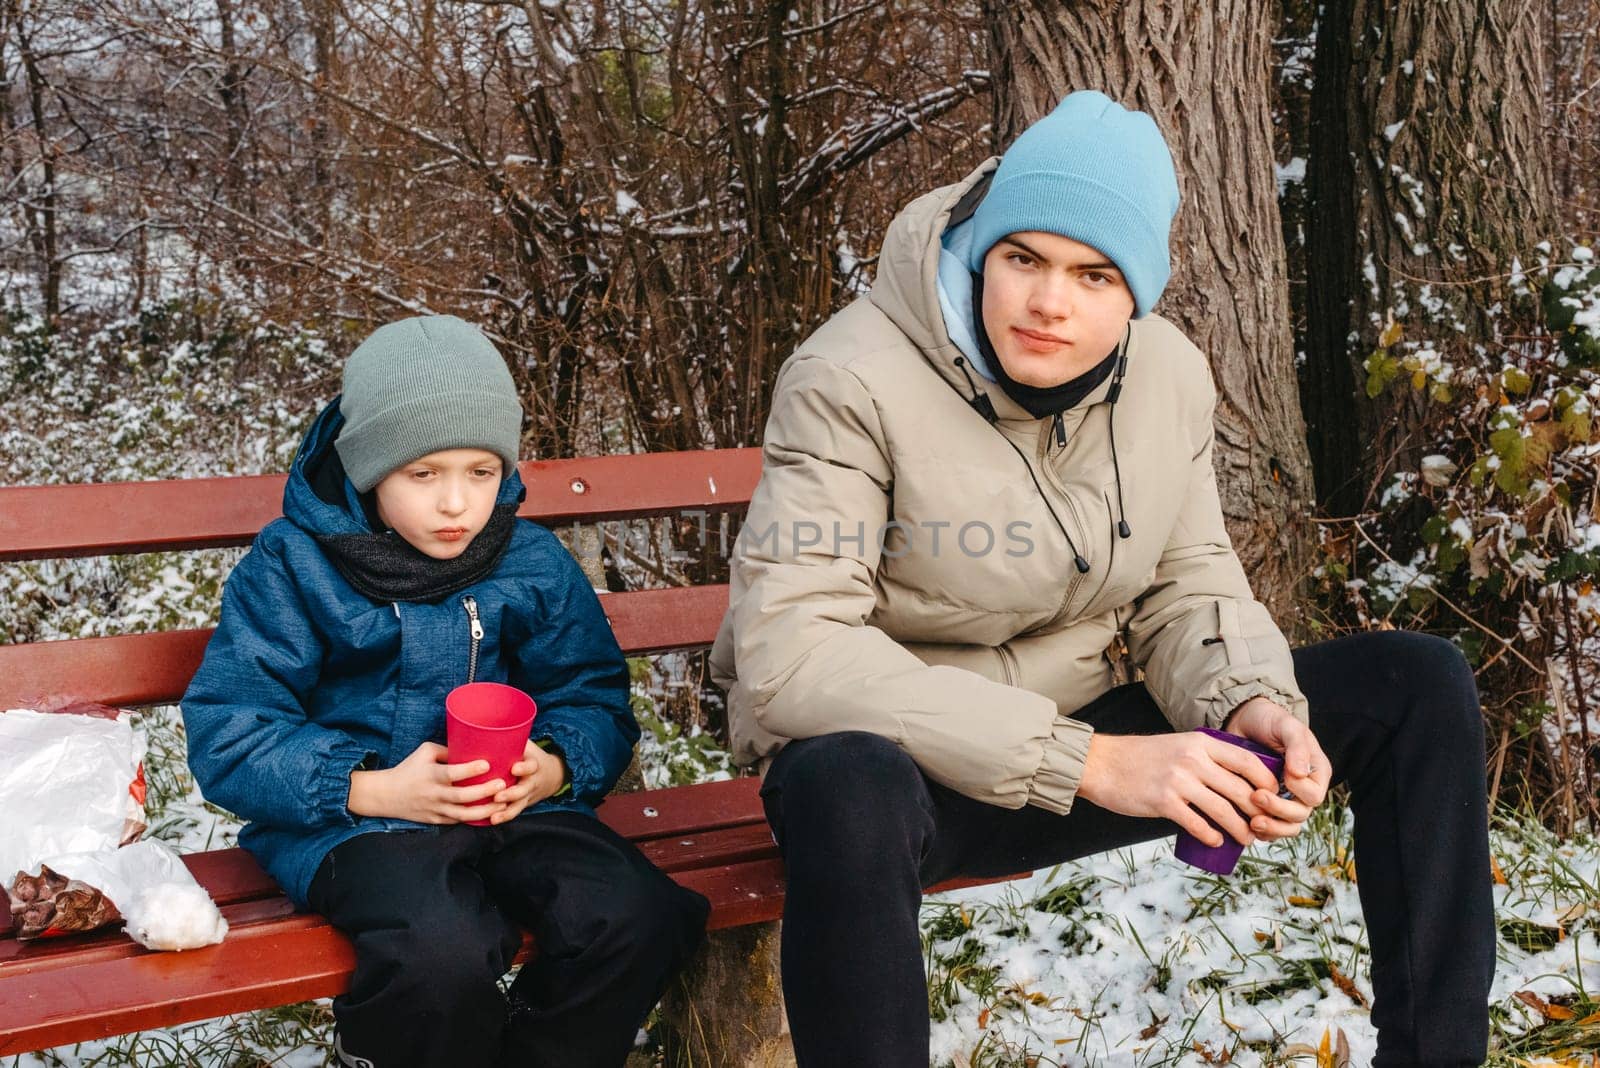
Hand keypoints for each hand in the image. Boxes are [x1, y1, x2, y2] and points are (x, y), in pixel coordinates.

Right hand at [347, 741, 508, 823]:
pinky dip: (475, 820)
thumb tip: (473, 746)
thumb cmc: (409, 768)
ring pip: (463, 815)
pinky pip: (458, 821)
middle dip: (484, 792)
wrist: (387, 795)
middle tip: (502, 784)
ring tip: (503, 804)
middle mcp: (434, 794)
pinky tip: (492, 814)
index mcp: (431, 775)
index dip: (470, 769)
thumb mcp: (424, 752)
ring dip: (485, 811)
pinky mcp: (437, 820)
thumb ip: (448, 750)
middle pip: (462, 796)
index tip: (487, 764)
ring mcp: (436, 810)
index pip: (452, 773)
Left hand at [485, 741, 567, 825]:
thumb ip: (509, 737)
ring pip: (519, 804)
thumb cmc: (530, 755)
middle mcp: (533, 781)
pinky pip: (515, 812)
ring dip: (507, 810)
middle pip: (524, 789)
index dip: (524, 768)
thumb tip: (479, 723)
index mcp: (534, 764)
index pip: (531, 765)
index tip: (515, 768)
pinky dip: (504, 817)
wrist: (552, 774)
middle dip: (512, 793)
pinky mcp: (523, 804)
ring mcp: (528, 794)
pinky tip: (491, 821)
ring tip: (493, 814)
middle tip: (498, 796)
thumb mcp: (526, 744)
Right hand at [1076, 729, 1282, 847]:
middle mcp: (1193, 760)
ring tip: (1245, 839)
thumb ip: (1204, 757)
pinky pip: (1198, 825)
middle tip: (1261, 826)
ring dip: (1240, 830)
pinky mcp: (1164, 802)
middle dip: (1258, 813)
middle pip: (1241, 790)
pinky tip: (1215, 841)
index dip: (1267, 782)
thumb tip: (1234, 781)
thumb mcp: (1177, 745)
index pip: (1248, 761)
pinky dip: (1212, 837)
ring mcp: (1179, 781)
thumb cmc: (1139, 757)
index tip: (1270, 798)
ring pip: (1225, 811)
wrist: (1101, 763)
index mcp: (1200, 743)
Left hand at [1224, 697, 1331, 841]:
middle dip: (1279, 810)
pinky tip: (1247, 824)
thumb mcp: (1286, 726)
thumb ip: (1297, 746)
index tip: (1283, 777)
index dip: (1299, 791)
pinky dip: (1262, 830)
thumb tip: (1299, 773)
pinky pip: (1270, 827)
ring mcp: (1286, 799)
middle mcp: (1304, 789)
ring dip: (1272, 827)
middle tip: (1255, 797)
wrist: (1244, 720)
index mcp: (1316, 772)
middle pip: (1300, 815)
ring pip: (1287, 827)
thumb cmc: (1270, 720)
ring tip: (1252, 821)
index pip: (1314, 795)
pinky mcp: (1267, 804)